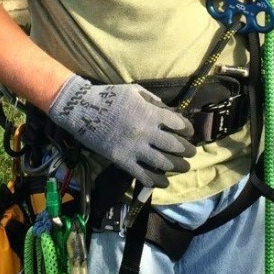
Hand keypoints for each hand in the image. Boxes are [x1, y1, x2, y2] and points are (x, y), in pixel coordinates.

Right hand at [48, 76, 195, 189]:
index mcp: (150, 113)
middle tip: (192, 153)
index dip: (187, 129)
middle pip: (175, 146)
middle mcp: (145, 132)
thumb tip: (171, 113)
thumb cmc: (110, 97)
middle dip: (187, 151)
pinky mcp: (122, 160)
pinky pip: (142, 174)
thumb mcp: (136, 91)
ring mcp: (134, 148)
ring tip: (184, 167)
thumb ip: (155, 102)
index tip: (189, 133)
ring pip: (163, 162)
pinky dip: (156, 180)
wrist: (81, 109)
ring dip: (177, 166)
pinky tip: (163, 181)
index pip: (179, 124)